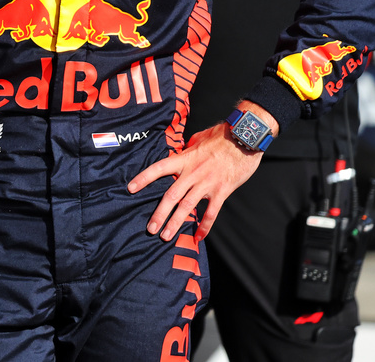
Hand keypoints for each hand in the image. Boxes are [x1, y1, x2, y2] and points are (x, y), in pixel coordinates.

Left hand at [126, 105, 274, 241]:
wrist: (244, 138)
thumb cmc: (222, 136)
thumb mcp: (198, 139)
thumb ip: (187, 149)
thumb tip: (181, 151)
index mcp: (184, 159)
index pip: (158, 169)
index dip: (144, 178)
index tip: (130, 188)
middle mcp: (192, 173)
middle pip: (171, 195)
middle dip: (159, 214)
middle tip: (150, 228)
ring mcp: (207, 183)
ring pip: (187, 207)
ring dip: (176, 223)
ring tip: (166, 236)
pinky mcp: (222, 191)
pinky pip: (211, 212)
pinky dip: (205, 226)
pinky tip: (198, 237)